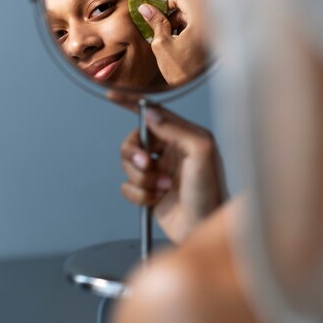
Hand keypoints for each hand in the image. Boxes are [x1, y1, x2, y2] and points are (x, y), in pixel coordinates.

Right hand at [120, 106, 225, 243]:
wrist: (203, 228)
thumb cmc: (211, 192)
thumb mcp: (201, 152)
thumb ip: (176, 129)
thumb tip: (150, 113)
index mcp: (184, 136)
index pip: (154, 112)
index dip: (131, 102)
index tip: (112, 95)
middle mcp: (170, 151)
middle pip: (134, 140)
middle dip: (134, 153)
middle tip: (147, 164)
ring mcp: (158, 171)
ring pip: (129, 164)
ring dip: (141, 178)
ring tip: (162, 187)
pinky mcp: (149, 192)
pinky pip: (127, 187)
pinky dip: (138, 195)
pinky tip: (157, 199)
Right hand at [138, 0, 207, 85]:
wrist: (190, 88)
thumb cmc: (179, 71)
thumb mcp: (162, 44)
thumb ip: (155, 22)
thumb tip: (146, 8)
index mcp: (198, 23)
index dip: (168, 1)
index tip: (157, 7)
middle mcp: (207, 26)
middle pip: (188, 8)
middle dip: (171, 13)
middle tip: (158, 22)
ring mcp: (209, 34)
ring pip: (191, 18)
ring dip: (177, 22)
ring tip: (165, 35)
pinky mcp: (208, 42)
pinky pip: (195, 28)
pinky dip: (184, 30)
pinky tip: (174, 41)